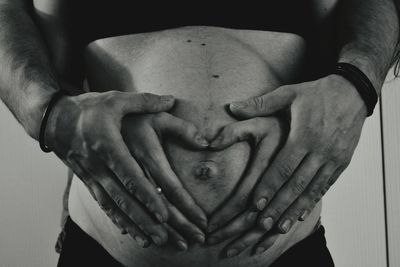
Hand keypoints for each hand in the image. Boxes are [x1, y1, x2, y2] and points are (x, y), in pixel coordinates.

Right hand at [45, 91, 207, 247]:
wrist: (54, 120)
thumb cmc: (88, 109)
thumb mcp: (116, 100)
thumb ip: (145, 101)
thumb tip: (172, 100)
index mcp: (110, 145)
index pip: (132, 176)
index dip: (147, 195)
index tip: (164, 213)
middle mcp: (101, 166)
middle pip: (125, 198)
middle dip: (146, 219)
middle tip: (166, 237)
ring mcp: (93, 176)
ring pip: (115, 207)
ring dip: (134, 225)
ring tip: (153, 240)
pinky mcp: (89, 182)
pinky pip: (104, 205)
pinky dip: (118, 220)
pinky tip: (129, 232)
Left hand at [210, 74, 367, 256]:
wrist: (353, 92)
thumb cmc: (316, 93)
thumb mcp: (288, 94)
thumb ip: (260, 104)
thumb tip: (232, 108)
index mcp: (304, 134)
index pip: (283, 167)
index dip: (269, 187)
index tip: (256, 204)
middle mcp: (321, 149)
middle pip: (296, 183)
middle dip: (279, 205)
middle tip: (263, 224)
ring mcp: (334, 158)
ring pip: (312, 189)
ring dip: (295, 209)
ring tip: (279, 227)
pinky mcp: (342, 162)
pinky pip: (326, 186)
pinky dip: (312, 201)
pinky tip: (301, 214)